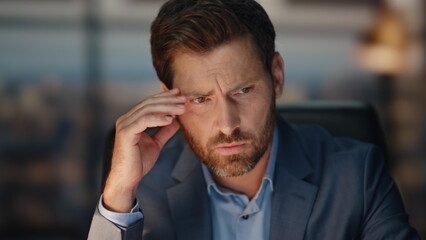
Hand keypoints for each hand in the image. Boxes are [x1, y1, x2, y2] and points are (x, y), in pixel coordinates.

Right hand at [103, 88, 185, 212]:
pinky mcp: (126, 133)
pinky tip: (170, 119)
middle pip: (149, 103)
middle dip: (168, 100)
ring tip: (181, 108)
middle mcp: (126, 119)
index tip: (180, 95)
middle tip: (183, 99)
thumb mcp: (156, 143)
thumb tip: (176, 120)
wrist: (128, 179)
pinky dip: (158, 118)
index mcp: (131, 120)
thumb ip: (164, 131)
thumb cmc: (139, 163)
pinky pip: (144, 121)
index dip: (165, 97)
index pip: (149, 103)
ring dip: (167, 107)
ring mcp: (124, 125)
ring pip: (147, 109)